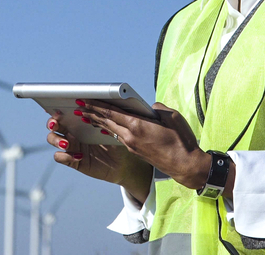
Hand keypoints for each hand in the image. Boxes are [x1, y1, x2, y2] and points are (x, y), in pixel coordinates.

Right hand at [46, 112, 151, 201]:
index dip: (56, 111)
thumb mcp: (110, 128)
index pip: (63, 114)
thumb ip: (101, 118)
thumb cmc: (117, 142)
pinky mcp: (72, 160)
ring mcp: (71, 147)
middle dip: (51, 123)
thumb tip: (94, 106)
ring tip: (66, 143)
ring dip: (56, 140)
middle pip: (53, 126)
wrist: (123, 163)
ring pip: (52, 140)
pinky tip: (79, 156)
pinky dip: (65, 156)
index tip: (56, 109)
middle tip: (55, 124)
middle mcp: (72, 134)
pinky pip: (60, 157)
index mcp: (79, 123)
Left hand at [79, 100, 210, 191]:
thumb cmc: (181, 140)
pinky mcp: (136, 151)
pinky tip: (105, 127)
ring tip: (86, 116)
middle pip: (107, 122)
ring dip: (98, 121)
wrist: (185, 165)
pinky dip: (109, 129)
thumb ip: (156, 109)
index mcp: (137, 126)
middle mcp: (130, 136)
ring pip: (112, 130)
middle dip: (92, 112)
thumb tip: (149, 108)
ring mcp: (132, 145)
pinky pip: (119, 137)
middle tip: (79, 105)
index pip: (112, 112)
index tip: (85, 99)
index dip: (97, 105)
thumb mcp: (171, 117)